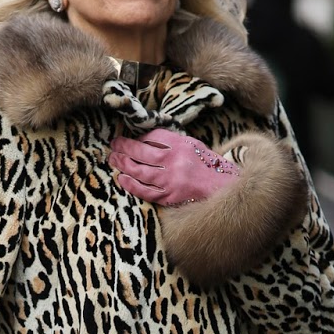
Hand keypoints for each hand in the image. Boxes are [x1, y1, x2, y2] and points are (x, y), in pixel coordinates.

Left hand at [109, 126, 238, 206]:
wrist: (221, 189)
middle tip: (113, 146)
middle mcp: (175, 161)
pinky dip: (131, 185)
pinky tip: (121, 178)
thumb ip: (171, 141)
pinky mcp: (170, 197)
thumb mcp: (192, 144)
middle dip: (124, 148)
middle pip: (143, 152)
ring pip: (141, 171)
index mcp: (181, 145)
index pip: (154, 136)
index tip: (129, 139)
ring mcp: (171, 180)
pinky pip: (146, 191)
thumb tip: (146, 140)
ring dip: (124, 165)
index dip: (138, 138)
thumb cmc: (206, 166)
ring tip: (113, 160)